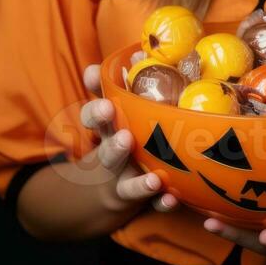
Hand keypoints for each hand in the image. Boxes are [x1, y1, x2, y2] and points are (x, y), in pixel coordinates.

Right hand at [80, 53, 171, 214]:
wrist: (104, 190)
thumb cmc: (118, 134)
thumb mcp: (111, 111)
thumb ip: (114, 85)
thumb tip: (123, 58)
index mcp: (107, 131)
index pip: (93, 120)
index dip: (96, 113)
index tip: (105, 105)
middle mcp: (113, 158)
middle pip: (109, 154)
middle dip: (115, 147)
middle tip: (125, 139)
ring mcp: (125, 183)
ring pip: (129, 186)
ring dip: (140, 183)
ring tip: (154, 179)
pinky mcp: (142, 202)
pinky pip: (153, 206)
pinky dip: (161, 204)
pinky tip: (172, 198)